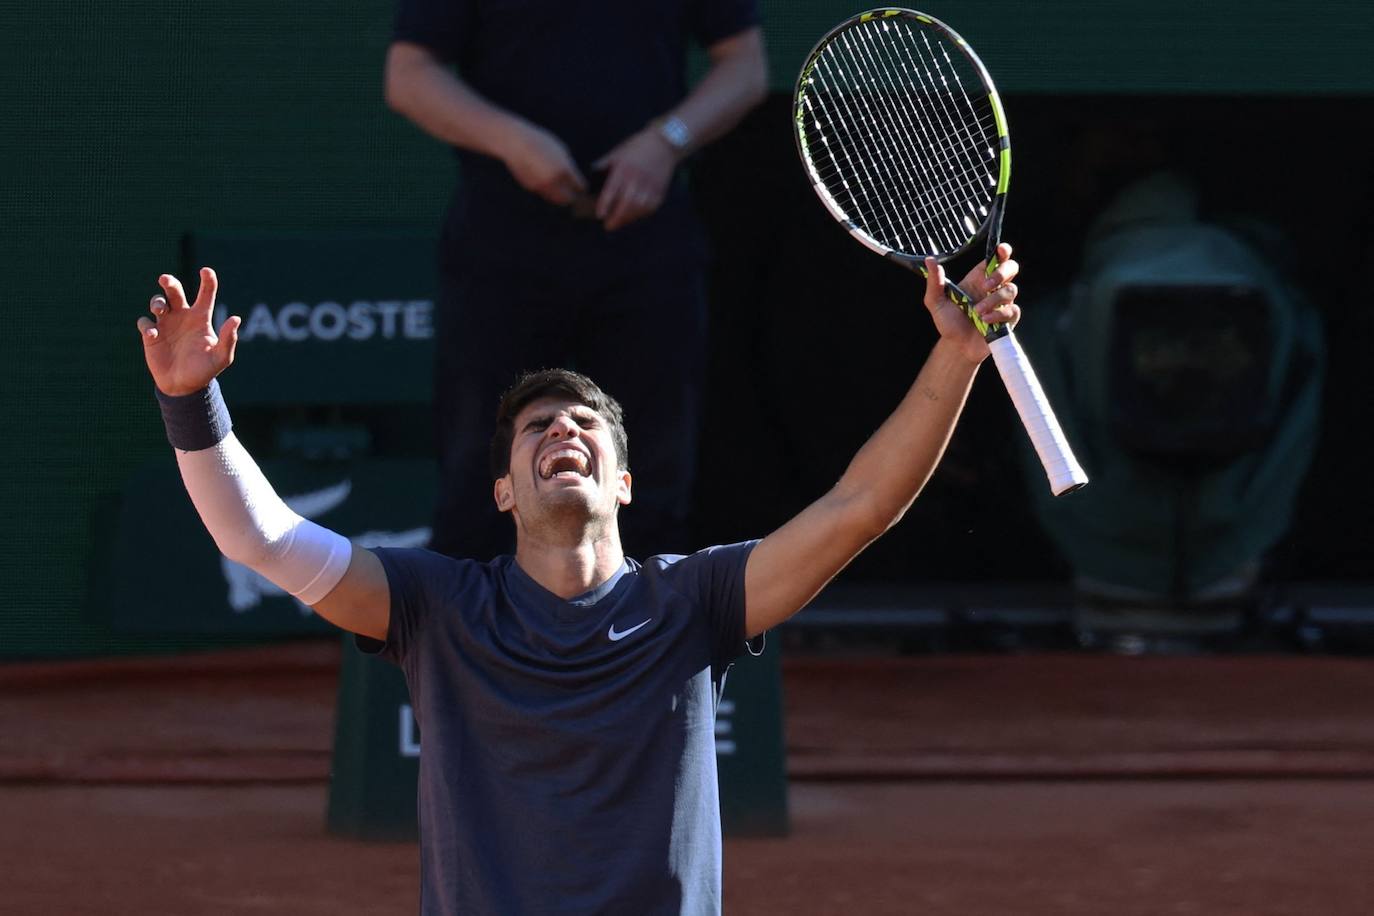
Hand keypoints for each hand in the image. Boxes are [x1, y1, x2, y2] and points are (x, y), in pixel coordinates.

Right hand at [137, 268, 240, 395]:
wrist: (184, 386)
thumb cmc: (205, 370)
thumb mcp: (221, 357)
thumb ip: (229, 339)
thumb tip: (236, 318)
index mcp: (200, 318)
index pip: (205, 294)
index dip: (207, 280)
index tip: (206, 270)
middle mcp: (182, 317)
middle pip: (174, 291)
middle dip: (169, 282)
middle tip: (165, 280)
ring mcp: (166, 324)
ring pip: (157, 302)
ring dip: (157, 301)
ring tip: (160, 309)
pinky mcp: (151, 335)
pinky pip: (145, 323)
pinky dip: (147, 325)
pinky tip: (153, 335)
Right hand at [502, 121, 587, 205]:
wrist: (515, 142)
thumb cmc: (539, 142)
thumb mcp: (560, 150)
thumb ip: (568, 166)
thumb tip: (574, 180)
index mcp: (563, 169)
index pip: (579, 186)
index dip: (582, 187)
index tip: (584, 187)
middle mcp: (553, 180)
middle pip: (569, 198)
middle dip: (573, 197)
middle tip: (575, 194)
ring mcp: (541, 186)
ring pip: (556, 200)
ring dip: (561, 197)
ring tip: (564, 191)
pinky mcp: (532, 188)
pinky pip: (544, 194)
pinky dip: (549, 192)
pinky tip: (549, 184)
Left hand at [592, 127, 676, 230]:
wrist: (663, 144)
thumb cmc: (636, 148)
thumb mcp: (617, 153)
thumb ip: (603, 166)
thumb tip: (589, 178)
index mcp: (624, 168)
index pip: (612, 189)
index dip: (605, 203)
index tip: (599, 215)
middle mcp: (637, 178)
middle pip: (626, 203)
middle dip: (617, 217)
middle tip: (608, 226)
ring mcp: (650, 185)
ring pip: (639, 208)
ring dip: (628, 218)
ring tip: (619, 222)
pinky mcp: (660, 191)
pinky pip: (650, 207)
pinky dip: (641, 214)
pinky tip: (633, 216)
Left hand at [922, 242, 1019, 364]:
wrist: (956, 347)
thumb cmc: (948, 323)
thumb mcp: (936, 302)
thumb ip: (935, 282)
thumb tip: (930, 261)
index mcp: (977, 279)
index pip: (995, 259)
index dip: (1002, 252)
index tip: (1001, 250)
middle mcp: (992, 288)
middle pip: (1011, 268)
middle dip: (1002, 273)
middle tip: (986, 285)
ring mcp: (1002, 303)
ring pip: (1011, 290)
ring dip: (993, 300)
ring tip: (977, 312)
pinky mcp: (1008, 318)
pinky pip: (1012, 310)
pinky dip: (998, 315)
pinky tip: (986, 321)